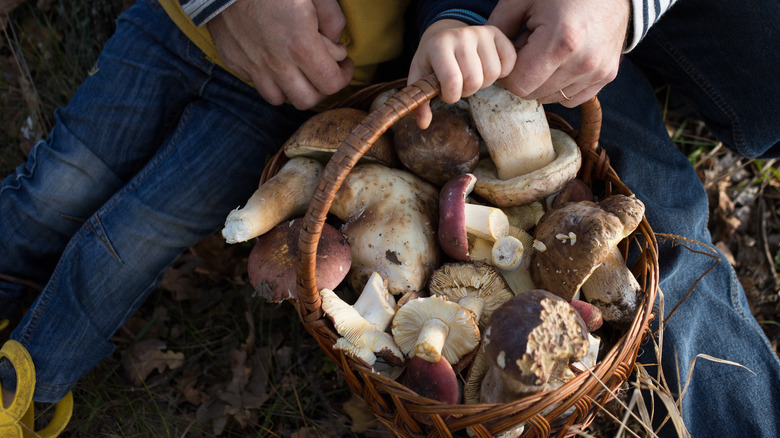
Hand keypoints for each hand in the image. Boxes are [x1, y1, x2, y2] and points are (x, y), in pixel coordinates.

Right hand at [208, 0, 354, 109]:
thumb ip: (332, 18)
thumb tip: (337, 40)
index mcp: (301, 47)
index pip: (331, 84)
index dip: (343, 76)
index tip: (344, 64)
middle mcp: (277, 64)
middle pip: (307, 100)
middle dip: (320, 88)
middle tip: (323, 69)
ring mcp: (253, 66)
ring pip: (279, 99)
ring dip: (292, 88)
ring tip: (297, 70)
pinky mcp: (235, 61)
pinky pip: (255, 83)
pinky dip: (268, 78)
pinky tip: (272, 59)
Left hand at [408, 20, 515, 128]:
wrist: (443, 34)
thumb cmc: (432, 60)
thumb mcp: (419, 78)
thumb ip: (420, 101)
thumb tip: (423, 124)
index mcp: (438, 45)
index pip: (452, 81)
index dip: (451, 96)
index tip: (445, 92)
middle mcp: (461, 35)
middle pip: (475, 80)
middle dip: (467, 91)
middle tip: (459, 85)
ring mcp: (481, 32)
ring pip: (493, 73)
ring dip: (484, 83)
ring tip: (471, 76)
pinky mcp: (497, 33)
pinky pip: (509, 61)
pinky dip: (502, 72)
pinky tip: (487, 70)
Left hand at [487, 0, 629, 106]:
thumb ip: (498, 28)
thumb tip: (483, 57)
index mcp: (561, 42)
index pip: (519, 85)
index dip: (508, 73)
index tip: (512, 53)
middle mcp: (583, 62)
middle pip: (533, 94)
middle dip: (524, 76)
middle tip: (529, 48)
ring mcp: (598, 70)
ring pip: (551, 98)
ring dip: (542, 81)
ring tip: (547, 51)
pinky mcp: (607, 74)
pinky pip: (571, 98)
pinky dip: (561, 86)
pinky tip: (561, 62)